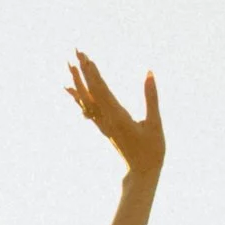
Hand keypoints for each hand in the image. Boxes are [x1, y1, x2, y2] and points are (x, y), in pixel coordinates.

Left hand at [67, 52, 163, 183]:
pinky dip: (78, 96)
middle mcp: (106, 120)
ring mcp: (102, 124)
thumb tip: (149, 72)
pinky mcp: (103, 127)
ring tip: (69, 64)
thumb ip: (151, 97)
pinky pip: (86, 109)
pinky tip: (70, 88)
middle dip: (82, 71)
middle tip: (76, 51)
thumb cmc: (152, 150)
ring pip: (85, 100)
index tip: (86, 58)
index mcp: (118, 117)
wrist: (141, 173)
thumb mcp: (155, 123)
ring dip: (77, 81)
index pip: (101, 91)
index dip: (93, 73)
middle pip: (90, 92)